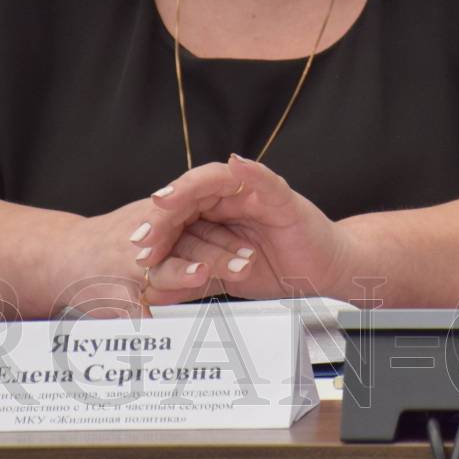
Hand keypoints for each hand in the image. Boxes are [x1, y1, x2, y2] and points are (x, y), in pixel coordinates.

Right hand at [42, 189, 253, 317]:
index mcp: (164, 226)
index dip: (227, 240)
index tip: (253, 253)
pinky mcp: (110, 293)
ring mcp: (126, 266)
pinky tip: (154, 328)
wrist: (65, 255)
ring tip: (200, 275)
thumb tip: (241, 251)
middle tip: (246, 266)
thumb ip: (193, 241)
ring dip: (180, 273)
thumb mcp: (157, 236)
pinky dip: (140, 317)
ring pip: (159, 268)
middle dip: (216, 256)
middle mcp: (148, 242)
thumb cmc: (117, 248)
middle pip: (187, 246)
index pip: (202, 229)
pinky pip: (126, 306)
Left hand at [142, 155, 356, 300]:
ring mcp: (255, 194)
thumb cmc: (277, 269)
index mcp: (216, 214)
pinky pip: (264, 179)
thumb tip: (150, 293)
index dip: (156, 227)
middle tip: (143, 235)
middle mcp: (232, 198)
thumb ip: (190, 280)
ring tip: (166, 200)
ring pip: (217, 180)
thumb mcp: (224, 279)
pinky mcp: (282, 197)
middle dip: (164, 213)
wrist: (322, 274)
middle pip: (190, 194)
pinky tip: (236, 164)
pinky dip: (251, 170)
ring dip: (189, 189)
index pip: (179, 212)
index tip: (136, 250)